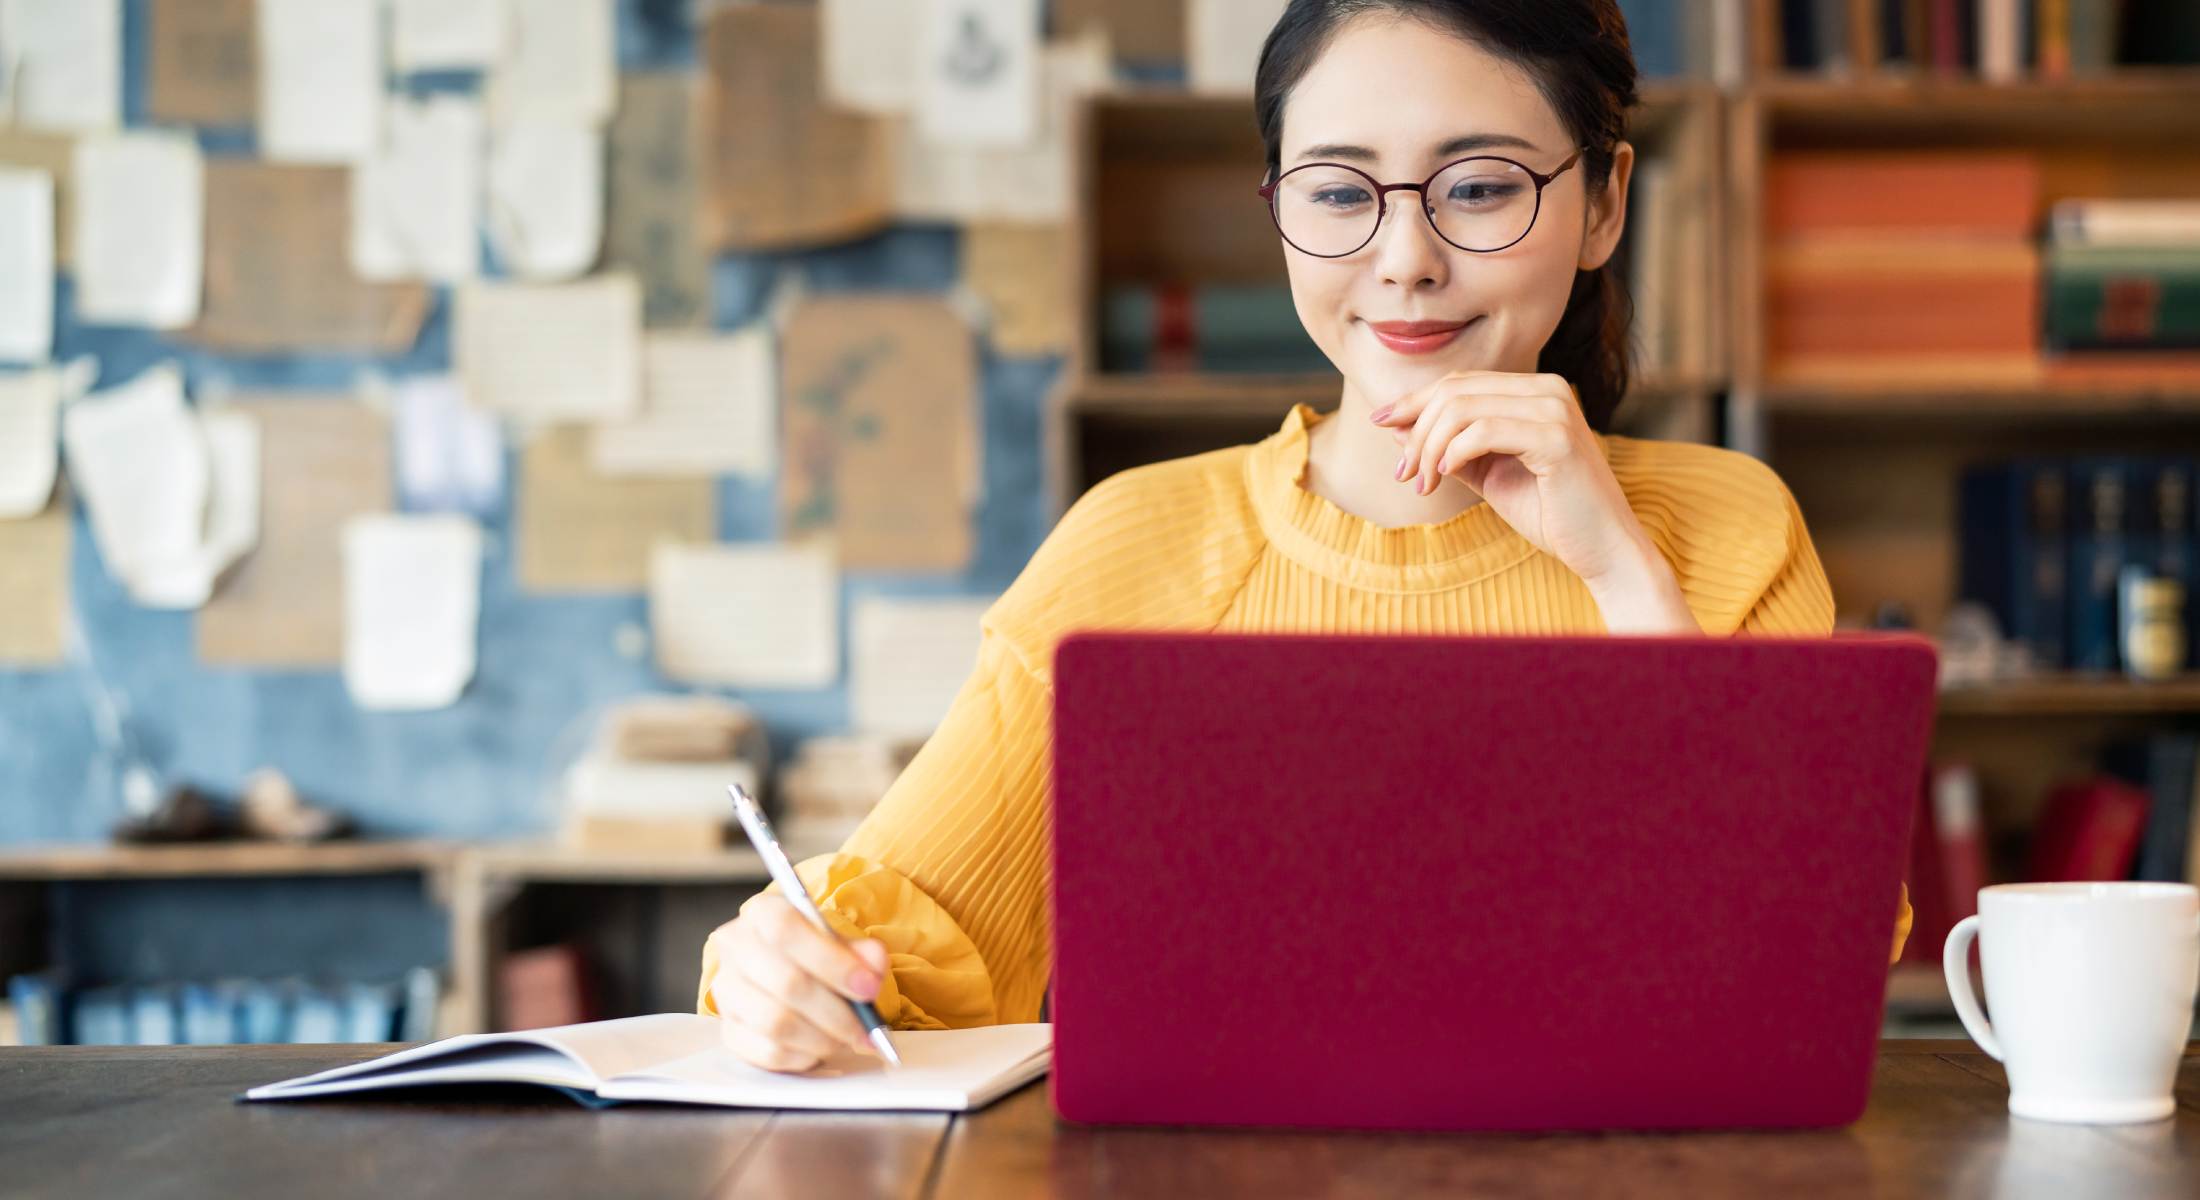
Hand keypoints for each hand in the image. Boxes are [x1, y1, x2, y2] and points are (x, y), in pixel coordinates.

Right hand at [707, 894, 890, 1073]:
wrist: (789, 978)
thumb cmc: (816, 958)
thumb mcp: (843, 945)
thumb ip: (864, 953)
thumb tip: (872, 973)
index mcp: (763, 913)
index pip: (787, 930)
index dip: (832, 961)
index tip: (868, 988)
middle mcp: (735, 946)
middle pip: (786, 982)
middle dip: (836, 1012)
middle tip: (865, 1027)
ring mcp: (727, 991)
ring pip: (775, 1022)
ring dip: (822, 1037)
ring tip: (846, 1039)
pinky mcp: (729, 1031)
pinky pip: (768, 1051)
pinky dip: (804, 1056)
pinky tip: (821, 1049)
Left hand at [1372, 370, 1647, 585]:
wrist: (1602, 549)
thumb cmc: (1548, 512)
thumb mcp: (1487, 474)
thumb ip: (1448, 448)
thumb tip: (1396, 427)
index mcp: (1535, 391)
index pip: (1460, 383)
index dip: (1414, 402)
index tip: (1382, 425)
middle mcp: (1548, 390)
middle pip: (1455, 391)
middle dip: (1417, 430)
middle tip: (1404, 473)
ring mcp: (1555, 410)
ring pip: (1462, 409)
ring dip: (1428, 447)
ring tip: (1422, 483)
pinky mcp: (1557, 438)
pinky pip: (1483, 432)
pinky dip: (1453, 454)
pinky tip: (1444, 476)